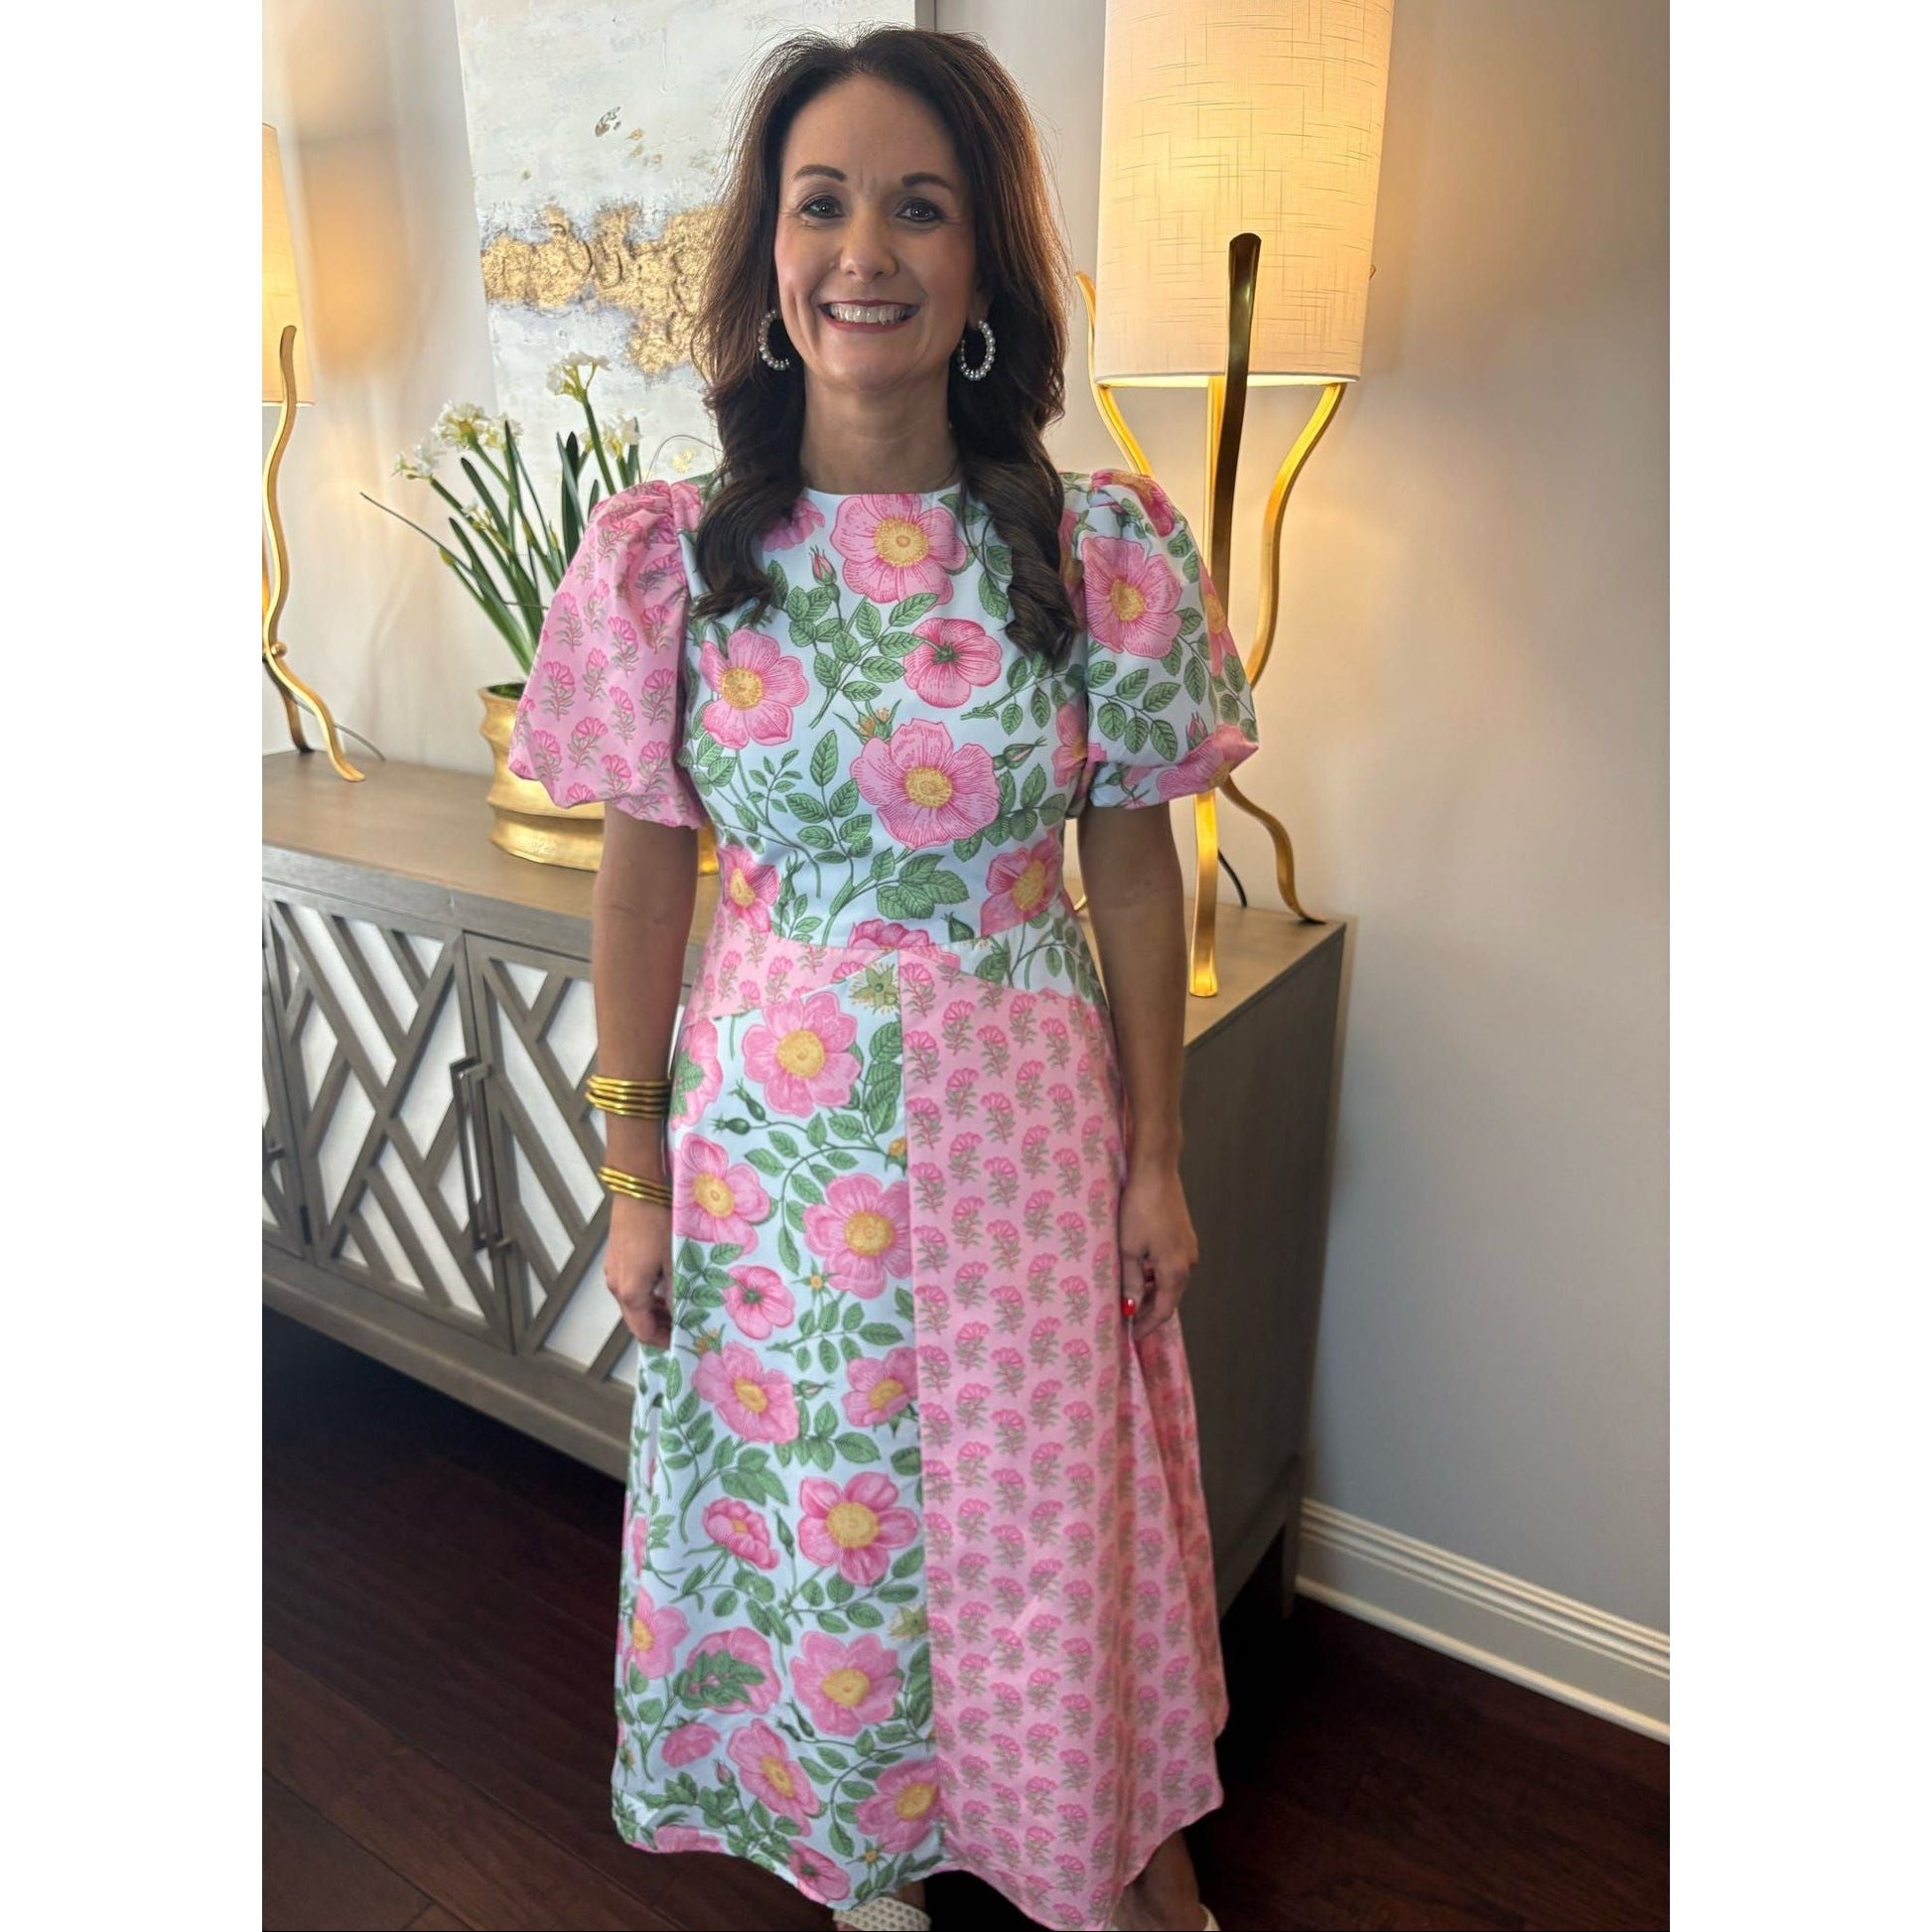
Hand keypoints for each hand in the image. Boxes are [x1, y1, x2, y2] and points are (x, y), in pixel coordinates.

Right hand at [606, 1193, 672, 1348]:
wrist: (639, 1190)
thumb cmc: (658, 1224)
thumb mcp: (674, 1261)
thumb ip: (678, 1291)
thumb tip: (683, 1313)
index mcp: (630, 1292)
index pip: (643, 1331)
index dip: (661, 1340)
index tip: (681, 1340)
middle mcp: (616, 1285)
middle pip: (635, 1318)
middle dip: (658, 1326)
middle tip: (683, 1325)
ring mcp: (613, 1270)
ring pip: (632, 1301)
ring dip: (653, 1309)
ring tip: (679, 1305)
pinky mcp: (616, 1256)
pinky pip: (630, 1284)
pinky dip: (646, 1293)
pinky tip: (666, 1283)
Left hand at [1118, 1162, 1197, 1340]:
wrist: (1155, 1172)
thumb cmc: (1138, 1209)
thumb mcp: (1128, 1249)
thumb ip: (1131, 1282)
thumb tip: (1130, 1308)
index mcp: (1175, 1271)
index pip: (1163, 1310)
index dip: (1147, 1325)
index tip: (1131, 1335)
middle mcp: (1188, 1263)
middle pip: (1169, 1297)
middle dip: (1149, 1311)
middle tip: (1128, 1321)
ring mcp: (1188, 1248)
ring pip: (1170, 1281)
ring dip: (1152, 1292)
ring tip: (1129, 1298)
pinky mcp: (1184, 1236)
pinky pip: (1171, 1265)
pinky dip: (1157, 1275)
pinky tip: (1140, 1272)